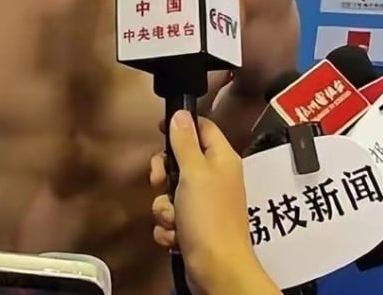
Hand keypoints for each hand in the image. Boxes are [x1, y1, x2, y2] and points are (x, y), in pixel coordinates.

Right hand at [149, 112, 259, 293]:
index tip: (160, 129)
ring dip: (165, 208)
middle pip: (181, 160)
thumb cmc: (209, 216)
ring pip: (171, 193)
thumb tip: (181, 113)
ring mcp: (205, 205)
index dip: (182, 125)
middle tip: (159, 182)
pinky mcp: (194, 227)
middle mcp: (215, 178)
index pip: (203, 128)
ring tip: (175, 220)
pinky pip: (172, 218)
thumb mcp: (194, 172)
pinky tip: (176, 237)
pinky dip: (170, 228)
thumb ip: (185, 141)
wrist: (217, 268)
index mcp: (222, 159)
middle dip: (164, 174)